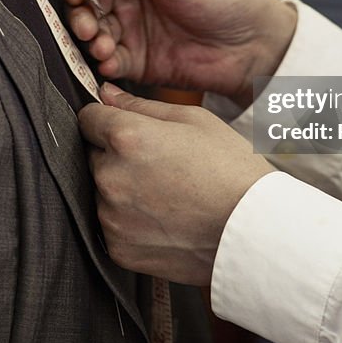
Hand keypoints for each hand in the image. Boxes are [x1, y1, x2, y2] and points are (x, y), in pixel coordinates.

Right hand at [63, 0, 296, 104]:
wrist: (255, 46)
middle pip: (82, 0)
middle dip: (79, 14)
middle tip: (88, 26)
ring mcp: (129, 25)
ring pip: (90, 32)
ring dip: (90, 40)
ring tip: (103, 46)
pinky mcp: (135, 59)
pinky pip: (107, 62)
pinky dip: (103, 64)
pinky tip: (113, 63)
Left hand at [79, 82, 273, 285]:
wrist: (254, 232)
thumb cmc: (232, 169)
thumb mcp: (193, 120)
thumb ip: (140, 105)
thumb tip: (107, 94)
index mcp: (126, 137)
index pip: (88, 118)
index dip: (107, 119)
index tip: (126, 129)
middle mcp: (110, 177)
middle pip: (92, 155)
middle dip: (114, 155)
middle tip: (158, 164)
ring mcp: (111, 217)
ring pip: (100, 191)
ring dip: (120, 188)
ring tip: (165, 193)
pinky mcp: (118, 249)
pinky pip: (110, 225)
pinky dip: (128, 220)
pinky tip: (163, 217)